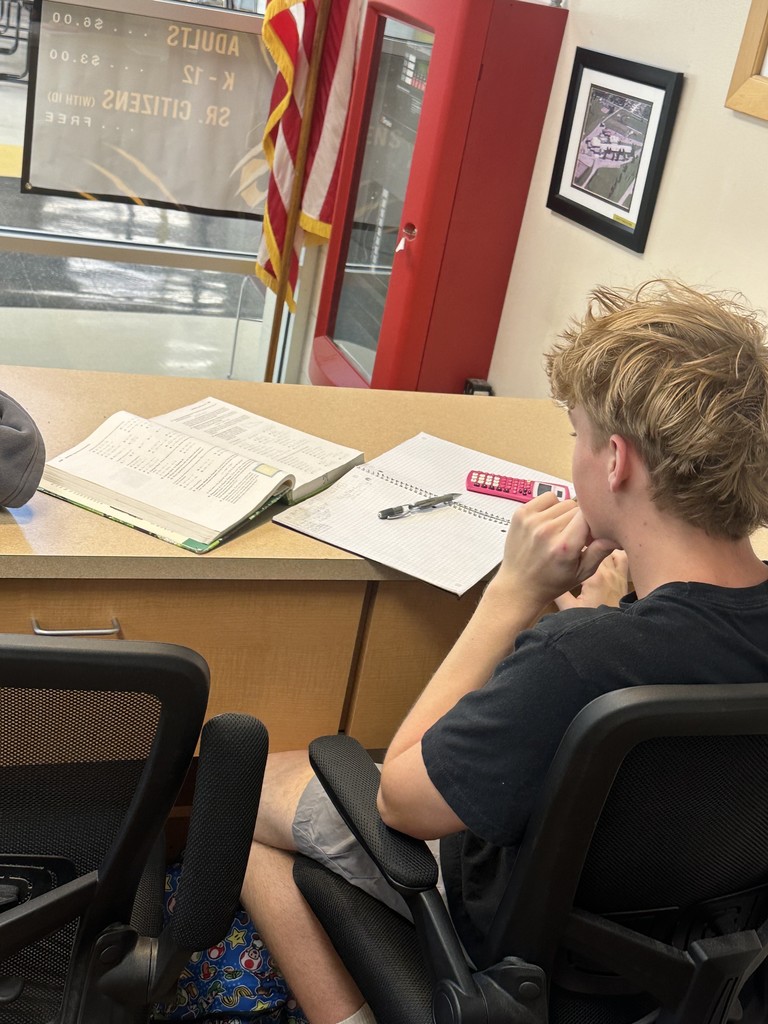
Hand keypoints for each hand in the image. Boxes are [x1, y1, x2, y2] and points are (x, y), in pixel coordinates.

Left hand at [488, 493, 615, 610]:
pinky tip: (548, 522)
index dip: (593, 521)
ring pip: (563, 502)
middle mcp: (547, 530)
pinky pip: (547, 498)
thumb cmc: (552, 582)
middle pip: (577, 508)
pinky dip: (551, 507)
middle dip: (579, 520)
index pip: (588, 516)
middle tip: (574, 536)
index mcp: (564, 546)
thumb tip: (616, 535)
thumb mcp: (581, 573)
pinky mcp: (521, 513)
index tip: (590, 532)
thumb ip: (600, 552)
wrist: (518, 585)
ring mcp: (532, 520)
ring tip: (559, 531)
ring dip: (565, 514)